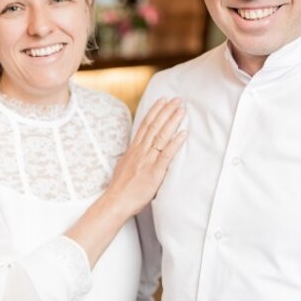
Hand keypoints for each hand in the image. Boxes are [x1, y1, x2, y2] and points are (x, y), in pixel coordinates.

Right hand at [102, 97, 185, 219]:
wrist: (116, 201)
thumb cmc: (121, 188)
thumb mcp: (125, 166)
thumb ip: (134, 156)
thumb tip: (137, 151)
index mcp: (134, 149)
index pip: (145, 125)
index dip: (154, 112)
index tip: (162, 101)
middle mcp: (140, 151)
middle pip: (154, 126)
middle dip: (166, 111)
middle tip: (177, 99)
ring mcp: (147, 160)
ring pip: (161, 136)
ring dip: (172, 121)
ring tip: (181, 110)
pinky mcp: (154, 172)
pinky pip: (166, 154)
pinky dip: (175, 143)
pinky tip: (183, 134)